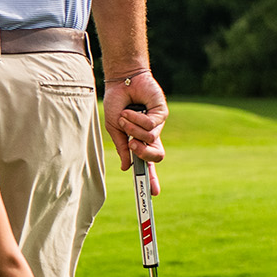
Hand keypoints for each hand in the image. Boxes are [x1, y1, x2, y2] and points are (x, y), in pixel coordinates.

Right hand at [103, 72, 166, 196]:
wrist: (120, 82)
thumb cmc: (117, 103)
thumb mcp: (115, 129)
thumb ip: (122, 148)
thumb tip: (126, 168)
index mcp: (140, 142)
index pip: (149, 164)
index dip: (151, 179)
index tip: (152, 193)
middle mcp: (151, 135)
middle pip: (157, 156)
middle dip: (144, 155)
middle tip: (133, 147)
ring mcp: (158, 125)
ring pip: (150, 139)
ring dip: (133, 130)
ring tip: (125, 117)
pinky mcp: (162, 114)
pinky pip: (151, 125)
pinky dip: (137, 120)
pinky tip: (131, 111)